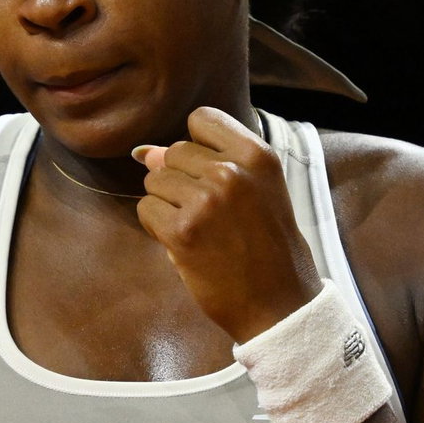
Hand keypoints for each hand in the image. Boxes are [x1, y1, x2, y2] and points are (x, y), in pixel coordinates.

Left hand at [132, 105, 322, 342]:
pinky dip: (158, 227)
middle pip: (174, 152)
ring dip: (167, 204)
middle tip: (210, 213)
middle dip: (180, 180)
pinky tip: (185, 244)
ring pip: (155, 180)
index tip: (211, 172)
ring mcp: (206, 200)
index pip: (202, 119)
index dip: (197, 145)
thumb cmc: (267, 247)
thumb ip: (206, 164)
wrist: (280, 304)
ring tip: (200, 229)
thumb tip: (143, 152)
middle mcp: (232, 171)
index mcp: (257, 155)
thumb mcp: (254, 192)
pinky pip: (146, 210)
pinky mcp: (182, 231)